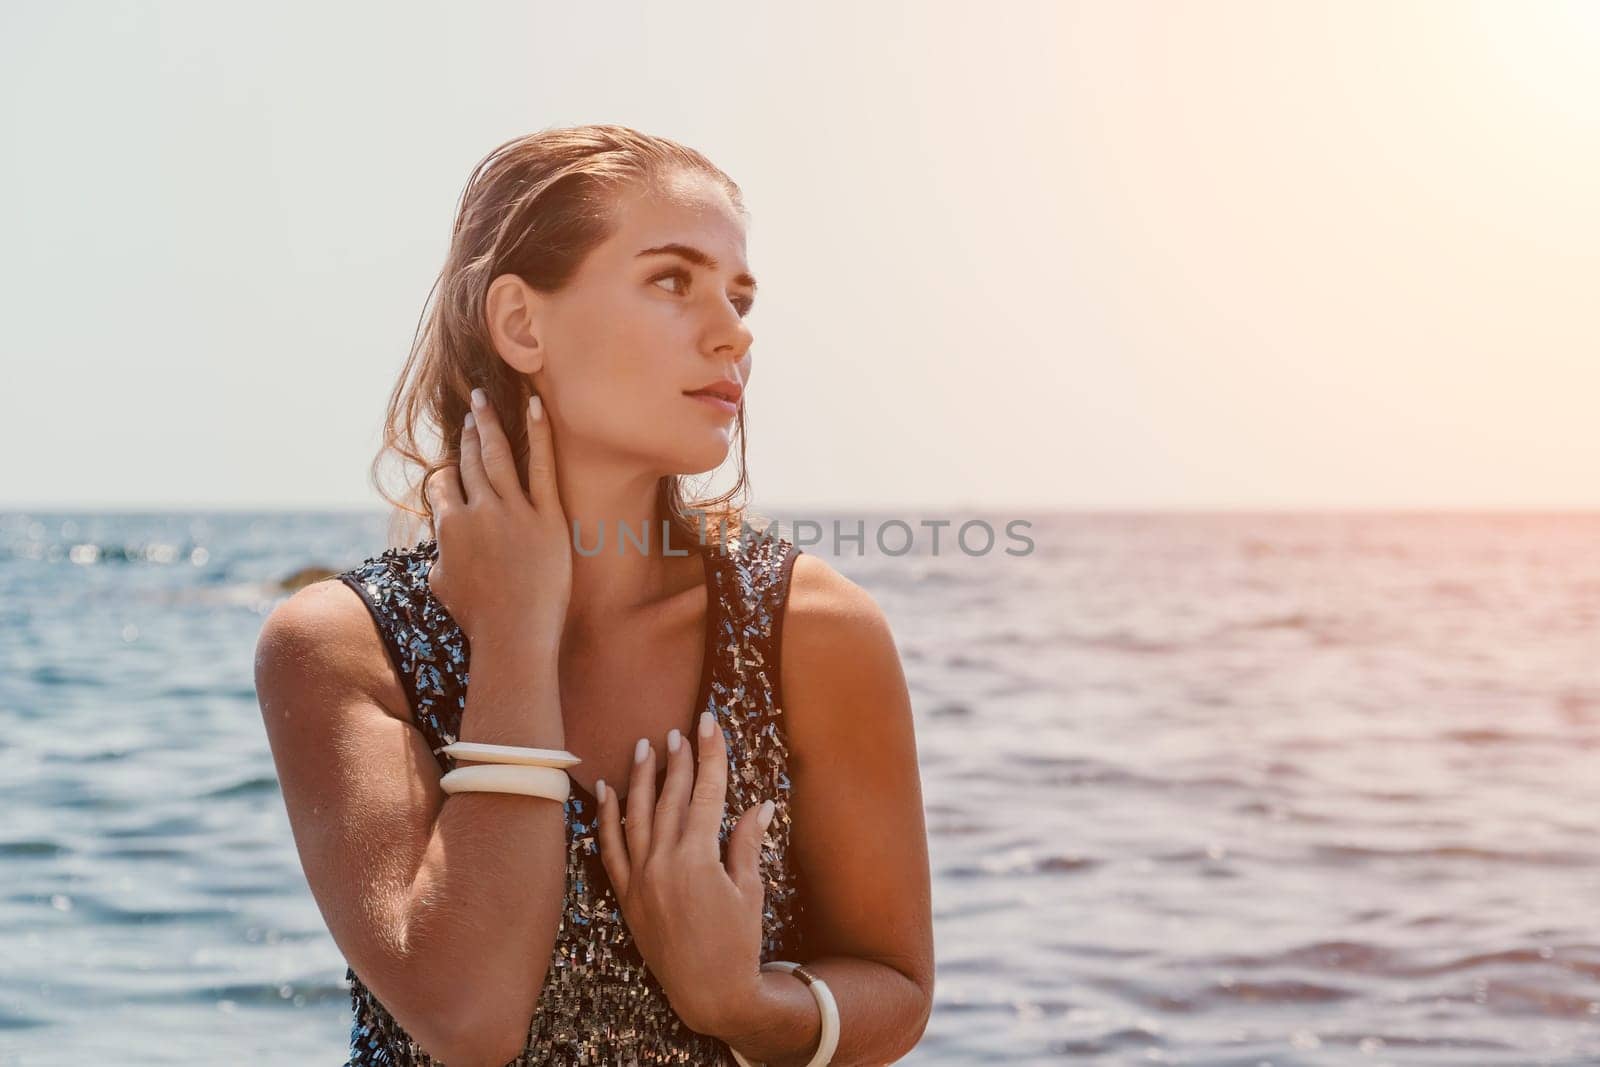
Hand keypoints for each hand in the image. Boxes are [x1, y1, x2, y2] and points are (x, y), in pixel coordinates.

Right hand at [424, 388, 570, 650]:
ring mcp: (513, 511)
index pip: (443, 485)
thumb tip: (441, 544)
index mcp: (450, 527)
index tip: (456, 464)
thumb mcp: (444, 585)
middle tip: (471, 410)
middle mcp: (478, 512)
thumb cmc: (479, 619)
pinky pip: (542, 466)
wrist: (515, 635)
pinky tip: (536, 406)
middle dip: (468, 434)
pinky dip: (538, 433)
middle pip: (469, 462)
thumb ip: (441, 556)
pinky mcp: (547, 517)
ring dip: (488, 424)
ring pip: (497, 456)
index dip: (448, 474)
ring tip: (484, 400)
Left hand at [594, 709, 776, 1036]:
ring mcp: (641, 879)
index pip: (705, 792)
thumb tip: (760, 806)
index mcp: (698, 858)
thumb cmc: (737, 944)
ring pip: (637, 815)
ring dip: (642, 778)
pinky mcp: (627, 896)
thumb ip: (747, 844)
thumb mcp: (750, 891)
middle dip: (679, 760)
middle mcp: (664, 863)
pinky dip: (607, 818)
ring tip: (646, 746)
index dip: (710, 755)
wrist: (709, 994)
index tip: (709, 724)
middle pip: (671, 797)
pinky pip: (610, 850)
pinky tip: (608, 791)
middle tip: (682, 730)